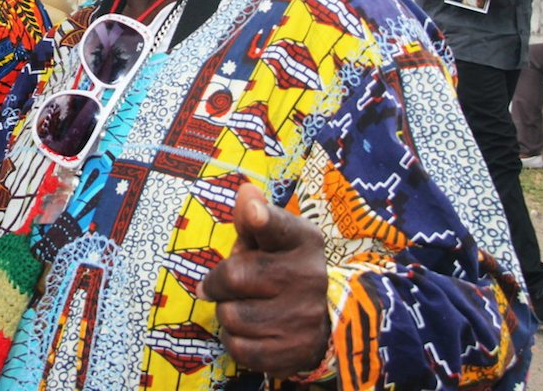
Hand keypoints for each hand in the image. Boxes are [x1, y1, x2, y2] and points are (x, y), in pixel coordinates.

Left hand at [198, 184, 329, 376]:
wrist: (324, 322)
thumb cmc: (282, 268)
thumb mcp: (273, 239)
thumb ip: (253, 216)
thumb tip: (246, 192)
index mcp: (303, 241)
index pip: (278, 227)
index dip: (262, 219)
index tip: (254, 213)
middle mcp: (309, 277)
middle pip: (234, 276)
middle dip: (218, 282)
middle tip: (221, 285)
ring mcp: (304, 318)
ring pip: (231, 315)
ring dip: (226, 312)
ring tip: (242, 307)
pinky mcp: (294, 352)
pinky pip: (238, 347)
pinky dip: (234, 339)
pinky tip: (250, 331)